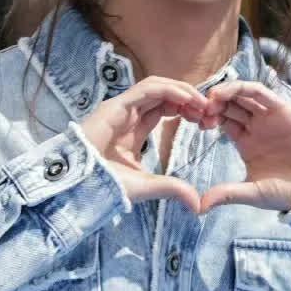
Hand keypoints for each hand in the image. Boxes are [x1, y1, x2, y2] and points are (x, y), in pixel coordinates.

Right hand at [78, 75, 216, 212]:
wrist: (81, 187)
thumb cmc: (106, 186)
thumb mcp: (149, 186)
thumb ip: (173, 189)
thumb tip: (197, 204)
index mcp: (134, 129)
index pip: (164, 109)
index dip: (186, 110)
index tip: (206, 121)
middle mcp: (127, 114)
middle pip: (163, 95)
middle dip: (189, 99)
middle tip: (209, 110)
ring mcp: (120, 107)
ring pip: (157, 86)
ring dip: (182, 91)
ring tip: (202, 103)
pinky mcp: (115, 105)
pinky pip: (147, 89)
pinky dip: (169, 90)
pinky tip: (187, 99)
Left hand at [195, 80, 290, 214]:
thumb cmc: (290, 192)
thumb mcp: (253, 193)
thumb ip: (227, 194)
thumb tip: (199, 207)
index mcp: (245, 142)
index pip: (221, 121)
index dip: (207, 118)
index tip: (194, 122)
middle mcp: (255, 126)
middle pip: (228, 105)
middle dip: (212, 104)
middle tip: (197, 109)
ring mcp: (268, 117)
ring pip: (242, 95)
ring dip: (224, 93)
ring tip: (210, 100)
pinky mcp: (282, 109)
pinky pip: (260, 92)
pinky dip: (243, 88)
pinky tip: (226, 93)